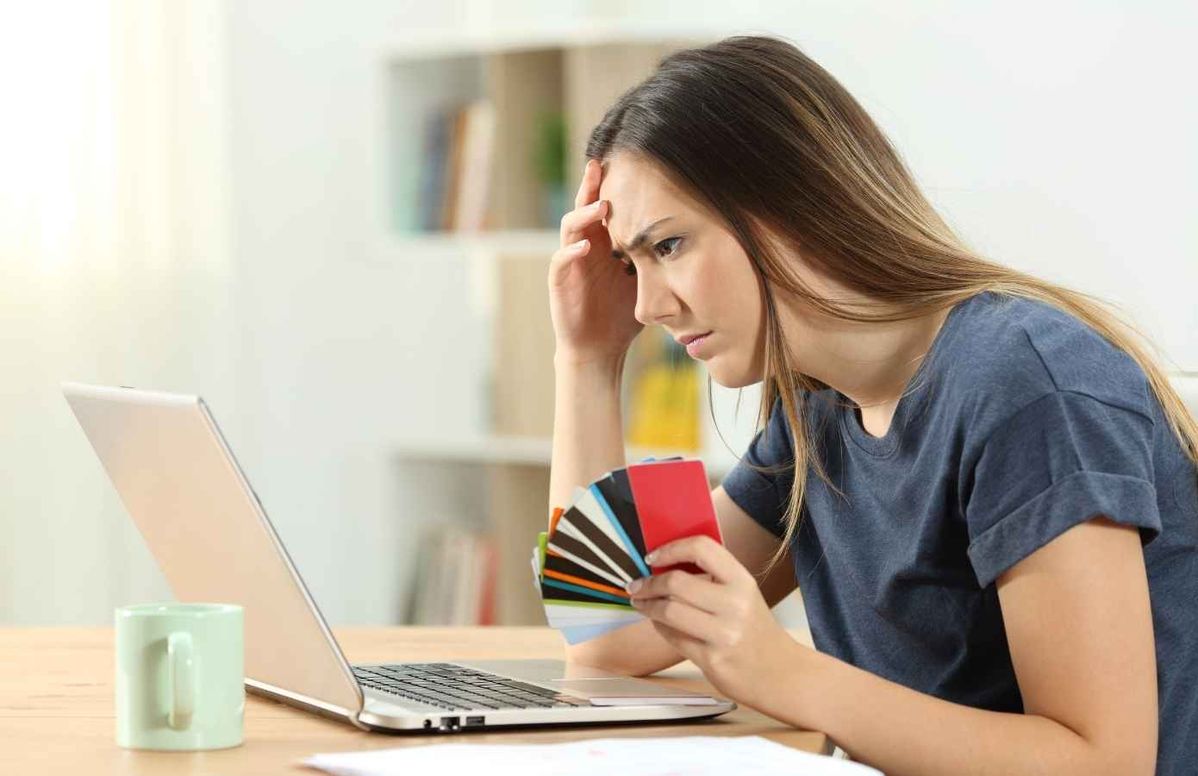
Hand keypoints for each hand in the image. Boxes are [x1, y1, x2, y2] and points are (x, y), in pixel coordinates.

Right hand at [548, 159, 642, 364]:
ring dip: (584, 214)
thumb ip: (657, 257)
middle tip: (601, 164)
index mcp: (605, 241)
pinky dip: (572, 251)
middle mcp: (586, 244)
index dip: (612, 185)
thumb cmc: (623, 313)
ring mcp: (571, 260)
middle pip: (585, 206)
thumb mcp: (646, 279)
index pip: (606, 206)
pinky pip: (561, 260)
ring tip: (601, 206)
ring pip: (570, 226)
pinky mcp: (559, 281)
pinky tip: (586, 245)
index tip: (627, 163)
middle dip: (592, 186)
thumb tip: (692, 236)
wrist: (600, 347)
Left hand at [626, 535, 808, 702]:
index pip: (702, 548)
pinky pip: (673, 637)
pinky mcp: (711, 659)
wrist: (779, 674)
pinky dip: (659, 627)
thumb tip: (662, 565)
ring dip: (647, 606)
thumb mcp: (742, 595)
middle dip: (648, 583)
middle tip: (636, 585)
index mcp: (742, 580)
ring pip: (669, 611)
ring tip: (641, 603)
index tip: (652, 556)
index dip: (671, 548)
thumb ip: (711, 579)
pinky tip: (658, 623)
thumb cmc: (754, 630)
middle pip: (676, 583)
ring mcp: (724, 633)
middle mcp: (735, 604)